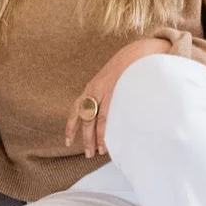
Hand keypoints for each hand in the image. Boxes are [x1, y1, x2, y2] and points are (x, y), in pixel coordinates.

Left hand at [65, 38, 170, 158]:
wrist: (138, 52)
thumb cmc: (127, 66)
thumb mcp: (111, 78)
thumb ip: (107, 92)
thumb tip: (108, 109)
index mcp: (92, 87)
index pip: (76, 108)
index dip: (71, 125)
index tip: (68, 140)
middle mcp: (94, 90)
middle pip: (84, 118)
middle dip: (84, 138)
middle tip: (87, 153)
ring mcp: (103, 92)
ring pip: (94, 121)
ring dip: (94, 139)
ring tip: (96, 152)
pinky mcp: (114, 94)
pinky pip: (106, 117)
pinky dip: (104, 132)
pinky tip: (105, 143)